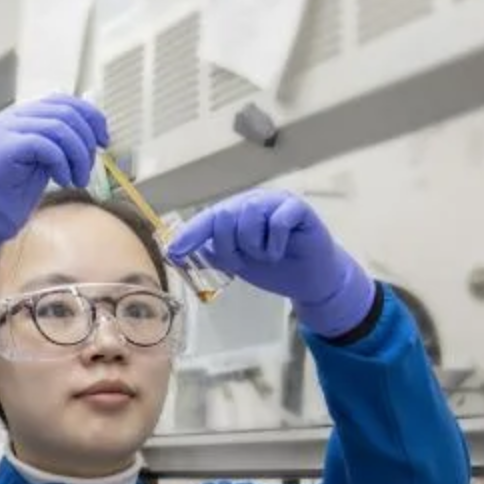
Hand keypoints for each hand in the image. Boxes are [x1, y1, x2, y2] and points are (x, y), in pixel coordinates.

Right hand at [0, 95, 108, 298]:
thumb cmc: (8, 195)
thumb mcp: (42, 163)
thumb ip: (59, 145)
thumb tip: (90, 135)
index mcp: (22, 116)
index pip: (64, 101)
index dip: (90, 116)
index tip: (104, 139)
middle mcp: (14, 117)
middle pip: (66, 111)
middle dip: (87, 139)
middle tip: (88, 166)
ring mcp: (7, 129)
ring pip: (59, 127)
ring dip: (77, 155)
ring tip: (77, 178)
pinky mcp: (6, 146)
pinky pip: (45, 144)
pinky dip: (62, 162)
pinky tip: (63, 180)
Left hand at [166, 190, 375, 337]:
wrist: (309, 280)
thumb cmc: (275, 267)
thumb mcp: (237, 263)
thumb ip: (211, 254)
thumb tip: (176, 254)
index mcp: (237, 212)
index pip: (208, 218)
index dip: (191, 235)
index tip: (174, 253)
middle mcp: (254, 202)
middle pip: (226, 215)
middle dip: (229, 247)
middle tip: (241, 262)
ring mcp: (277, 203)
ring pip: (250, 215)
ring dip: (254, 246)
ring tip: (266, 256)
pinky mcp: (299, 209)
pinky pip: (278, 221)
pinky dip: (274, 243)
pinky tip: (280, 251)